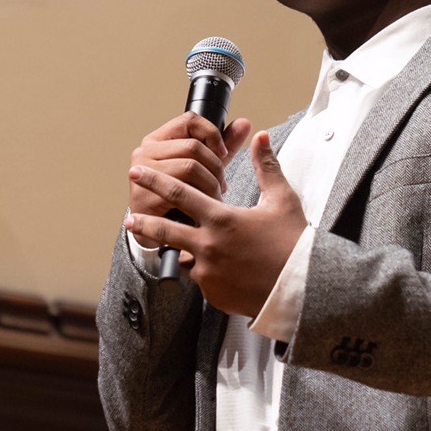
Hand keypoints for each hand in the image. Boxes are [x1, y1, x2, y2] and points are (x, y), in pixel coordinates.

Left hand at [125, 130, 306, 316]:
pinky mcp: (213, 293)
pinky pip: (201, 279)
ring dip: (180, 250)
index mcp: (222, 219)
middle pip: (166, 230)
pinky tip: (222, 270)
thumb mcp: (282, 200)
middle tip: (129, 217)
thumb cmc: (293, 243)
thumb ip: (266, 167)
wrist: (302, 288)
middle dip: (145, 222)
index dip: (155, 181)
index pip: (180, 194)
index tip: (138, 173)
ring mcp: (209, 272)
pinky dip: (207, 272)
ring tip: (174, 249)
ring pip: (184, 257)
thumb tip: (260, 137)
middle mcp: (209, 246)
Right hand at [126, 112, 252, 220]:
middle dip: (215, 166)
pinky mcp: (144, 194)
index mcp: (158, 140)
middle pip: (193, 145)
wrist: (157, 232)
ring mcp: (142, 172)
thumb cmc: (181, 198)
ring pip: (190, 166)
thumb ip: (223, 146)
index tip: (223, 153)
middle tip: (222, 185)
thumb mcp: (204, 168)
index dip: (212, 134)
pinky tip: (204, 208)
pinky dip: (199, 199)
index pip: (190, 120)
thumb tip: (245, 123)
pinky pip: (181, 190)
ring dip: (210, 184)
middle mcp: (145, 151)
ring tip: (215, 197)